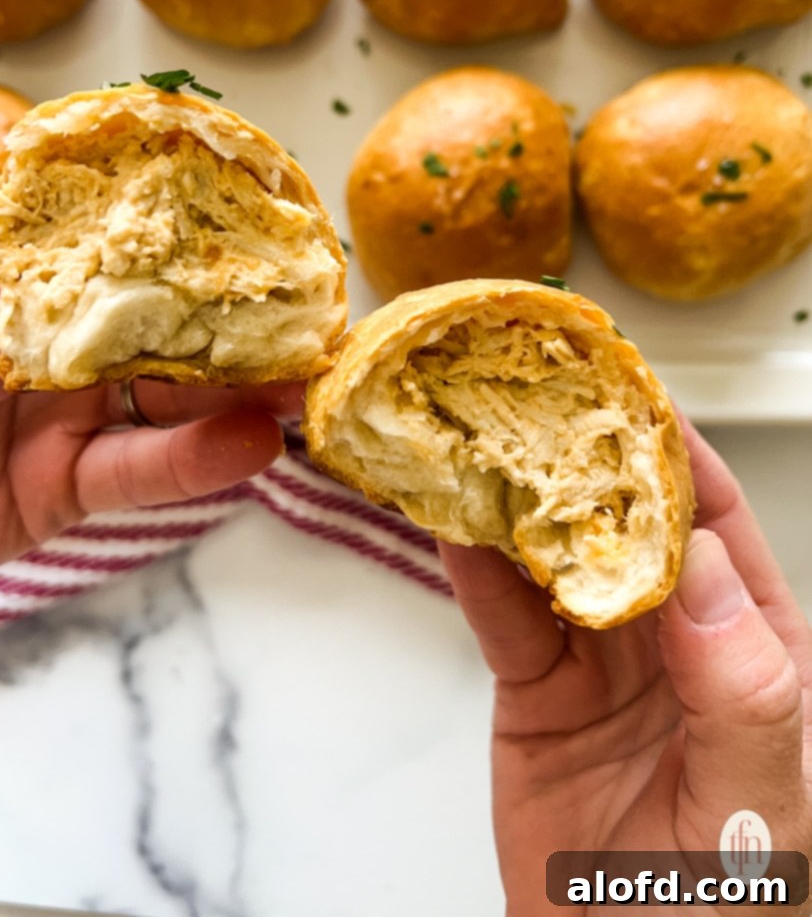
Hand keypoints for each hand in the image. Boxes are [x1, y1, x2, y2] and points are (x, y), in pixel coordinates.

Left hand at [0, 221, 301, 591]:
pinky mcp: (68, 486)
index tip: (226, 213)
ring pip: (159, 392)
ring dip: (232, 386)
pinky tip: (250, 447)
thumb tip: (21, 289)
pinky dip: (195, 463)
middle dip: (218, 309)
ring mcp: (58, 413)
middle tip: (296, 306)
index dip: (148, 224)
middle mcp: (35, 342)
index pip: (73, 242)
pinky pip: (138, 472)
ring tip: (297, 381)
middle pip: (139, 314)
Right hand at [440, 421, 811, 914]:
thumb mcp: (755, 817)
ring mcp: (602, 663)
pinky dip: (474, 569)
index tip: (633, 393)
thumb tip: (704, 573)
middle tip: (539, 395)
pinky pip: (503, 617)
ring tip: (480, 440)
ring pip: (555, 559)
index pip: (717, 530)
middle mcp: (675, 642)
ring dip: (518, 501)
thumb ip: (744, 698)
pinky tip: (453, 524)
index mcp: (751, 651)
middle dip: (584, 458)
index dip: (677, 455)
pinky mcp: (536, 693)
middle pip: (625, 526)